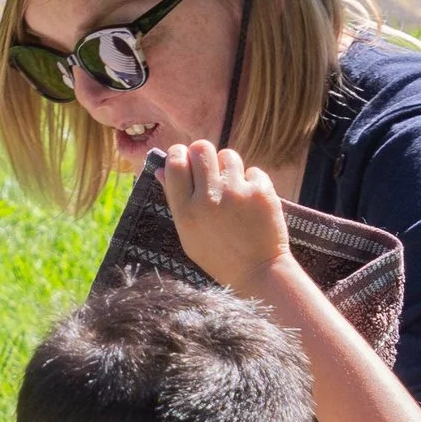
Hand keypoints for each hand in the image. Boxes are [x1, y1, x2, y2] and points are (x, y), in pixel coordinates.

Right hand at [160, 139, 291, 299]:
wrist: (257, 272)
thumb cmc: (218, 255)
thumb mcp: (188, 234)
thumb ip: (174, 200)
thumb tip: (160, 169)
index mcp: (186, 211)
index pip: (176, 163)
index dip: (179, 154)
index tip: (184, 157)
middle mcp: (208, 200)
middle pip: (201, 149)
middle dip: (204, 154)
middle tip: (210, 169)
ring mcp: (236, 194)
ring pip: (228, 155)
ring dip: (229, 168)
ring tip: (233, 188)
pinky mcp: (261, 192)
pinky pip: (253, 171)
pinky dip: (252, 183)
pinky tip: (252, 202)